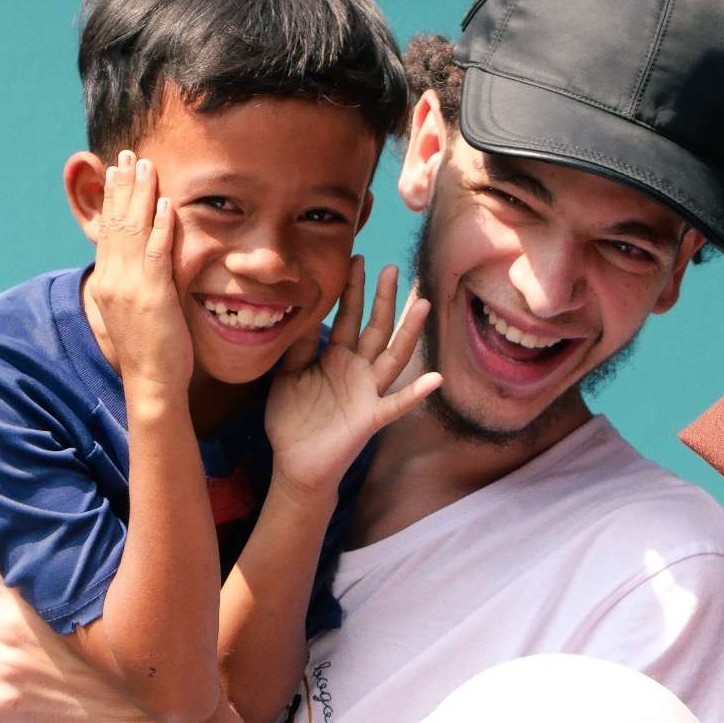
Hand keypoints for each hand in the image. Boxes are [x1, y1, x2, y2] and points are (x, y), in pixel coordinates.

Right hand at [86, 151, 192, 406]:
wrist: (151, 384)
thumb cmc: (151, 355)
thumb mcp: (137, 313)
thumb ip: (139, 284)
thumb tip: (148, 267)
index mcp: (106, 284)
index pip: (107, 232)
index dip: (111, 199)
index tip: (115, 172)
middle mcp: (112, 280)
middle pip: (115, 223)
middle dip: (121, 186)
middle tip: (126, 155)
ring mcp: (130, 287)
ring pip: (132, 231)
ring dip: (140, 195)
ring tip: (145, 166)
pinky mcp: (152, 295)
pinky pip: (155, 253)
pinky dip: (159, 226)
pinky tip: (165, 203)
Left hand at [264, 260, 439, 497]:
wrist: (294, 465)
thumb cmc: (291, 421)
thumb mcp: (288, 375)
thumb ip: (298, 346)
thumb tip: (302, 310)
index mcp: (337, 358)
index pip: (349, 316)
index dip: (353, 289)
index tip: (357, 257)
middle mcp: (358, 371)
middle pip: (376, 328)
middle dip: (384, 298)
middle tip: (392, 266)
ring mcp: (367, 393)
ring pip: (393, 357)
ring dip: (409, 333)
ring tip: (422, 304)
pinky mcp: (369, 419)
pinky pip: (396, 405)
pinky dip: (416, 394)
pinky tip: (435, 380)